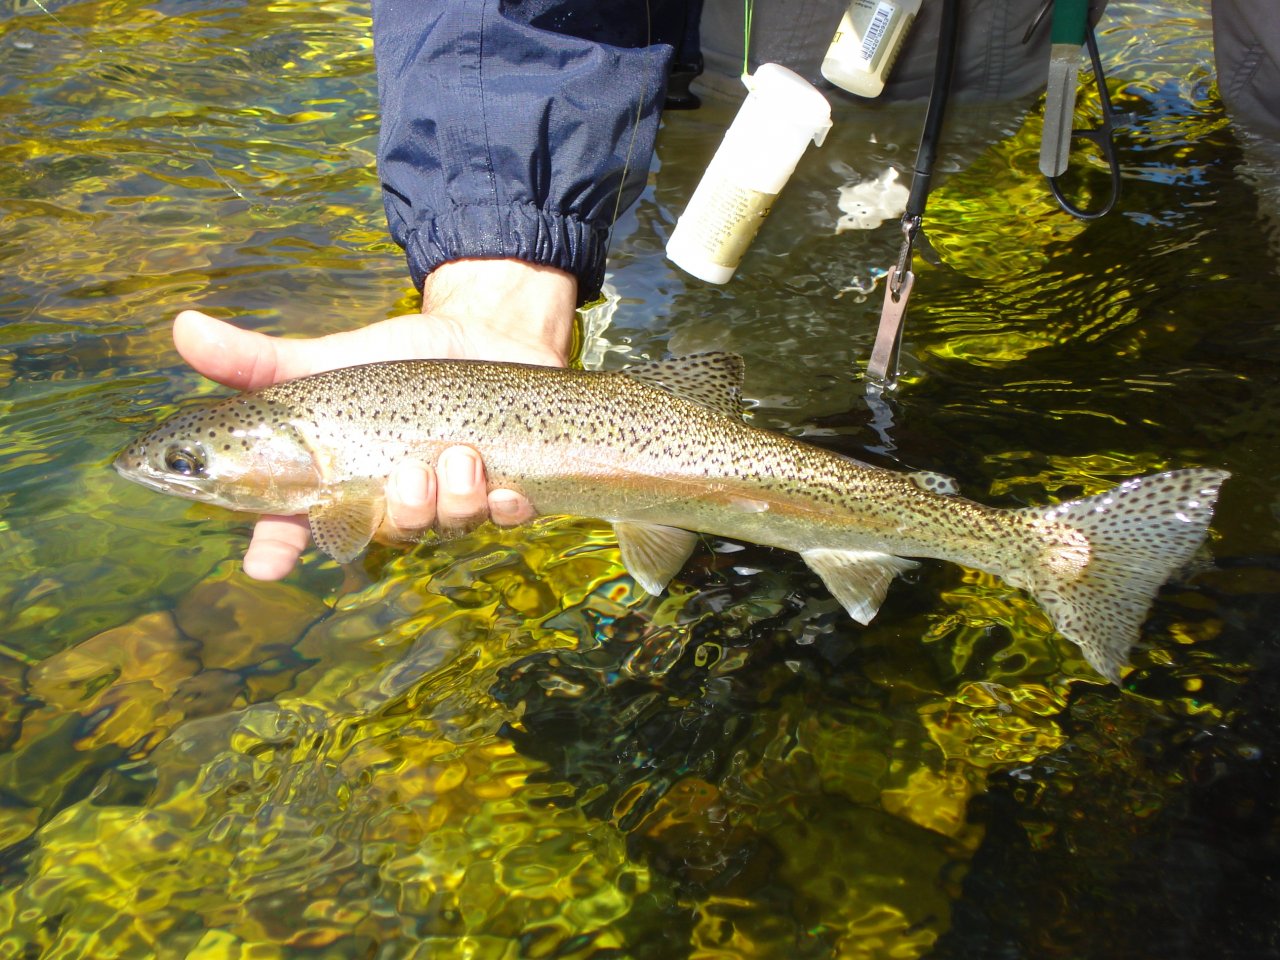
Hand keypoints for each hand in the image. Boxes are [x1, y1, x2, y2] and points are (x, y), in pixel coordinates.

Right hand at [174, 258, 576, 579]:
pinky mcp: (502, 492)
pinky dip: (506, 509)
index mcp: (339, 482)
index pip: (293, 528)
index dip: (275, 550)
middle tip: (408, 476)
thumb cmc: (398, 358)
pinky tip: (511, 489)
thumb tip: (181, 327)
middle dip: (396, 513)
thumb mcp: (331, 359)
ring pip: (444, 528)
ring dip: (453, 500)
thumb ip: (262, 361)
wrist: (484, 331)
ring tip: (461, 455)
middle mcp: (389, 502)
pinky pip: (503, 519)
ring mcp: (447, 502)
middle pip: (381, 535)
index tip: (264, 563)